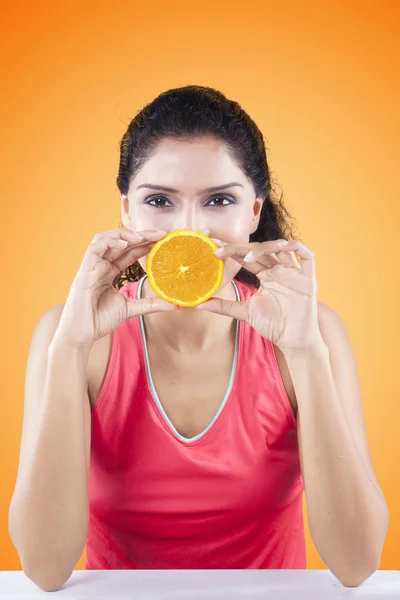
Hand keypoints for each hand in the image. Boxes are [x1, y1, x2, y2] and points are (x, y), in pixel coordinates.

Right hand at [54, 228, 178, 347]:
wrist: (81, 335)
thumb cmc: (99, 321)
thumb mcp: (130, 309)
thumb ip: (150, 304)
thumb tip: (174, 304)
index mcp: (109, 271)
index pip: (129, 251)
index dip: (145, 243)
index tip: (163, 240)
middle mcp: (100, 265)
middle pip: (120, 242)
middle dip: (140, 235)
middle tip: (160, 234)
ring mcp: (91, 267)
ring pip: (105, 239)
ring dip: (123, 235)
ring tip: (141, 237)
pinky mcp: (84, 272)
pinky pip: (94, 249)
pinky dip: (109, 243)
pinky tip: (124, 244)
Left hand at [196, 239, 321, 353]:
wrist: (293, 342)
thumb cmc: (273, 326)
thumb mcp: (244, 312)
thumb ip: (224, 306)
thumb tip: (198, 303)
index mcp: (267, 275)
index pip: (248, 257)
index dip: (232, 251)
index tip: (213, 251)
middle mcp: (280, 270)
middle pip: (261, 250)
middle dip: (241, 247)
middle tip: (221, 249)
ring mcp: (294, 273)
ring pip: (281, 247)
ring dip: (264, 247)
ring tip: (247, 256)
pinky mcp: (308, 278)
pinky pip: (306, 255)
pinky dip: (294, 247)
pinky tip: (280, 248)